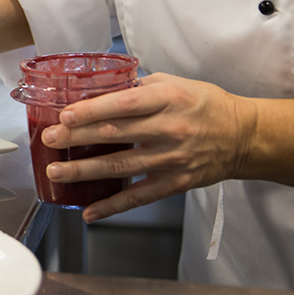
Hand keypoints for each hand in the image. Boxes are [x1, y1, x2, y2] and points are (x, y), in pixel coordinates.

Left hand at [41, 73, 256, 221]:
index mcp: (169, 99)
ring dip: (84, 171)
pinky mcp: (175, 183)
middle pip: (116, 134)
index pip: (125, 105)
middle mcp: (170, 129)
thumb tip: (100, 91)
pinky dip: (112, 206)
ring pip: (121, 167)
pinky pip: (139, 197)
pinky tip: (88, 211)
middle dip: (77, 138)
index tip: (65, 115)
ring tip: (57, 172)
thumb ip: (139, 87)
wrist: (244, 137)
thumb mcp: (175, 83)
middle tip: (49, 139)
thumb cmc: (205, 104)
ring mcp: (172, 159)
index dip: (93, 111)